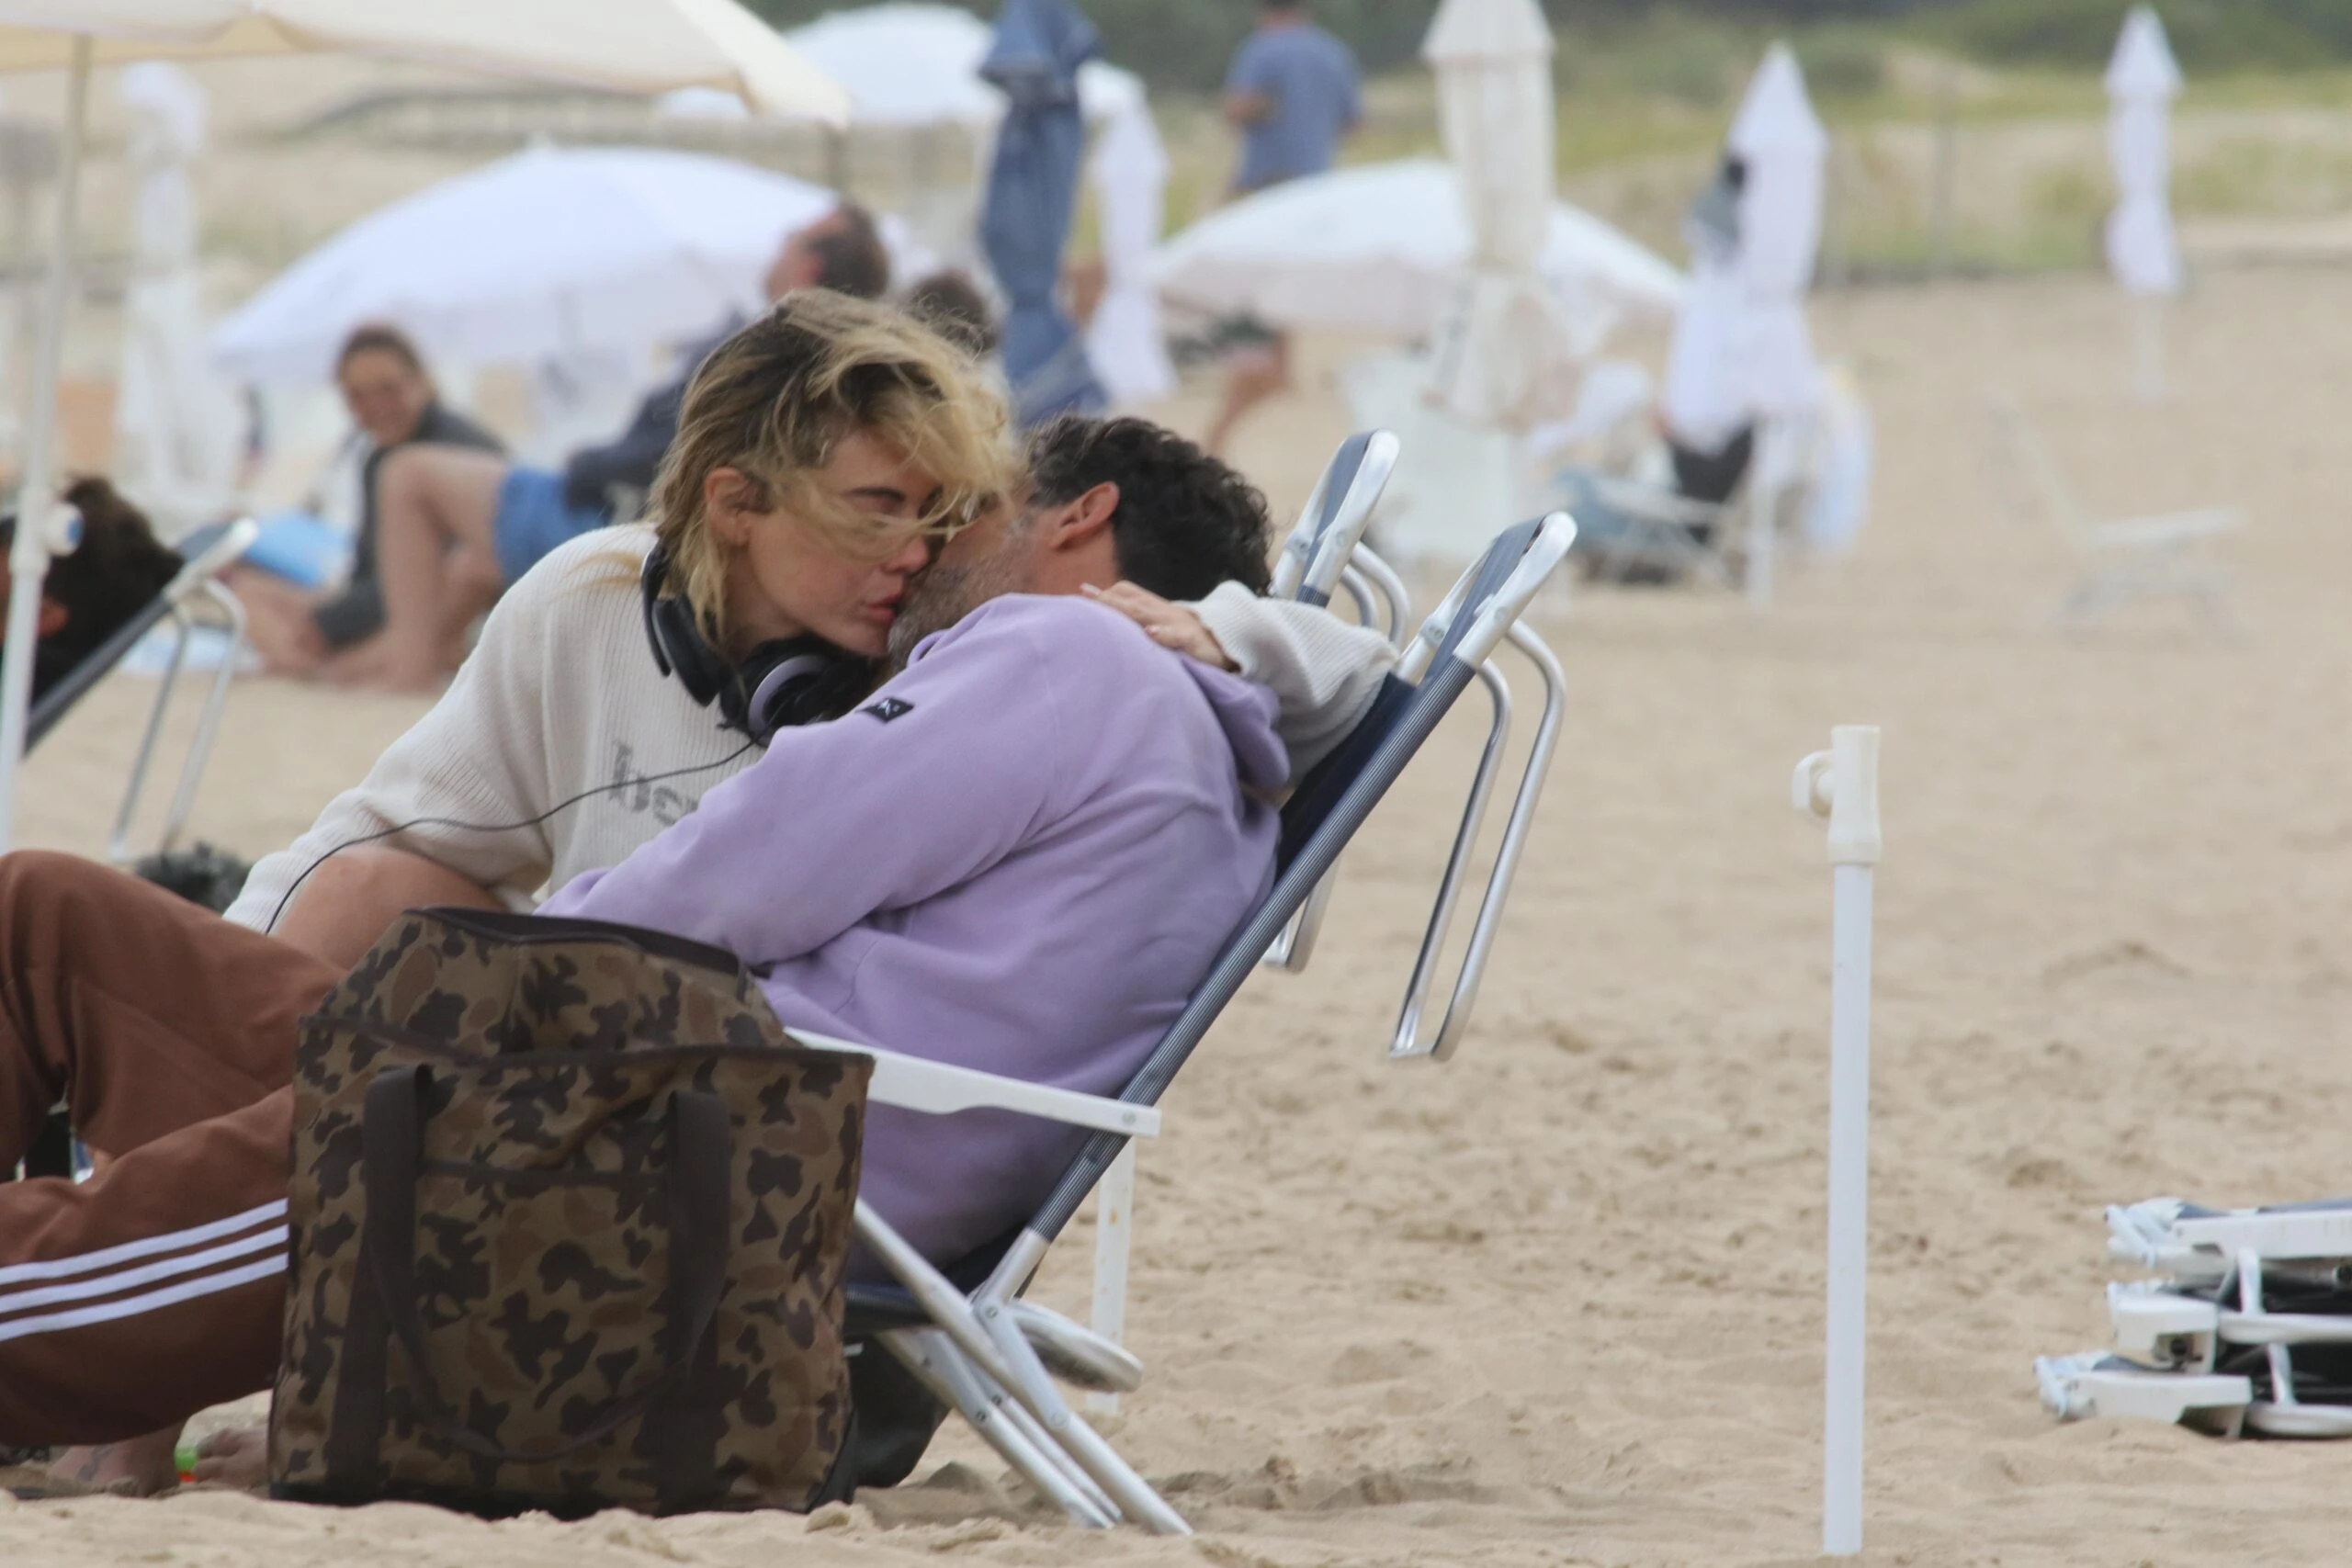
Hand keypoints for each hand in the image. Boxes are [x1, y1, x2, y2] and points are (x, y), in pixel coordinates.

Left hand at [1084, 582, 1235, 671]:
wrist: (1229, 641)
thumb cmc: (1189, 637)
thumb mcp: (1163, 628)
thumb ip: (1141, 623)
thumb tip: (1112, 625)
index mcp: (1156, 609)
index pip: (1129, 594)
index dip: (1107, 593)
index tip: (1082, 592)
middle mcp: (1163, 612)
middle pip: (1132, 601)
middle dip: (1109, 600)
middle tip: (1086, 598)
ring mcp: (1178, 623)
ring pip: (1149, 613)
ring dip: (1127, 610)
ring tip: (1106, 607)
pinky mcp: (1193, 640)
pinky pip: (1177, 634)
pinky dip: (1164, 633)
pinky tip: (1150, 634)